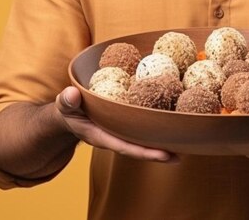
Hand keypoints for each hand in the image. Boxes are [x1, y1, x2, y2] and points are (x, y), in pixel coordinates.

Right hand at [56, 86, 178, 163]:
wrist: (70, 112)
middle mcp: (114, 136)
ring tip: (183, 143)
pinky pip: (142, 126)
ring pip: (143, 138)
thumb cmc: (69, 109)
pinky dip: (155, 125)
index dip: (144, 152)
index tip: (164, 155)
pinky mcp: (125, 122)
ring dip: (161, 141)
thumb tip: (71, 94)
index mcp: (102, 136)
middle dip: (159, 153)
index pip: (125, 146)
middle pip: (139, 147)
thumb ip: (67, 101)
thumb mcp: (65, 105)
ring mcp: (120, 130)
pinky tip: (171, 121)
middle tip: (180, 154)